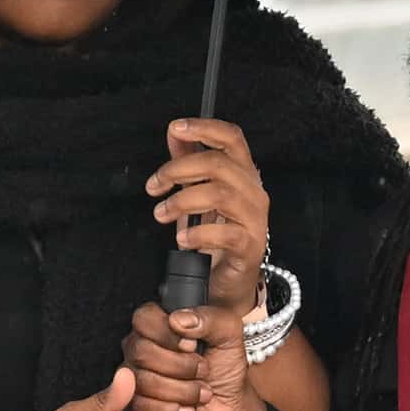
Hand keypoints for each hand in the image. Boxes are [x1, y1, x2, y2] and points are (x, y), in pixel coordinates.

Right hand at [115, 297, 252, 410]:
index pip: (144, 318)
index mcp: (158, 326)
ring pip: (143, 382)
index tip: (192, 345)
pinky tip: (187, 410)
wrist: (229, 406)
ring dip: (182, 391)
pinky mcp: (134, 408)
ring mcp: (134, 379)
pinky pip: (142, 407)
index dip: (168, 334)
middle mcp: (140, 350)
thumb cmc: (223, 368)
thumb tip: (179, 319)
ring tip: (202, 393)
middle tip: (203, 370)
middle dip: (181, 366)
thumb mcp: (229, 336)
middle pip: (141, 351)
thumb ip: (209, 319)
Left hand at [145, 116, 270, 305]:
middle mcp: (253, 192)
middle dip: (178, 170)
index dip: (204, 128)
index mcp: (243, 175)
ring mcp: (254, 219)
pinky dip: (197, 233)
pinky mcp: (250, 246)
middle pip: (219, 163)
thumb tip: (175, 135)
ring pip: (220, 194)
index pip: (232, 139)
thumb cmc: (216, 237)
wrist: (230, 282)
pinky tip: (182, 239)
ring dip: (182, 201)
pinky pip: (224, 233)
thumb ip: (188, 164)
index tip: (176, 128)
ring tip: (162, 214)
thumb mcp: (198, 195)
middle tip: (155, 185)